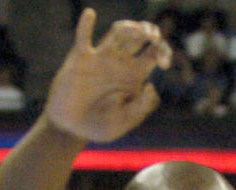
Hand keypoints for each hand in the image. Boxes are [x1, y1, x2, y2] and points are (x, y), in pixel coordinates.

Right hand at [46, 9, 171, 142]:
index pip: (155, 53)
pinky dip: (86, 25)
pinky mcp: (80, 58)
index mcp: (135, 76)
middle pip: (140, 37)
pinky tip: (90, 15)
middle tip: (154, 37)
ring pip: (118, 31)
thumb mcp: (125, 122)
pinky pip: (83, 37)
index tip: (164, 63)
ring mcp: (100, 57)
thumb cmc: (99, 126)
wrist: (71, 128)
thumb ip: (142, 107)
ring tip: (139, 31)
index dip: (164, 51)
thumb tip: (151, 85)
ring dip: (129, 27)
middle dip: (151, 32)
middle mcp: (120, 62)